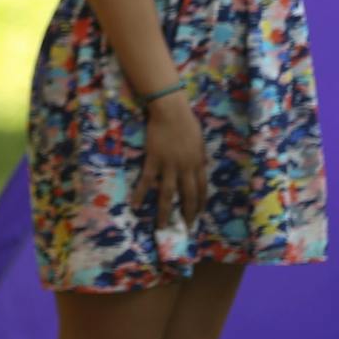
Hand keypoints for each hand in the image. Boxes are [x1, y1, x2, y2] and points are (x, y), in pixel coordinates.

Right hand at [131, 91, 208, 229]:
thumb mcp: (199, 142)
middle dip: (187, 214)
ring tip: (162, 227)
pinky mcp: (153, 160)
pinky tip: (135, 205)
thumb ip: (199, 157)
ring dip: (165, 212)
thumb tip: (200, 168)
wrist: (171, 111)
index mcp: (198, 163)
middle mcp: (185, 169)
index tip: (198, 215)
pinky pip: (146, 180)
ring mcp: (169, 166)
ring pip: (167, 194)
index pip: (202, 189)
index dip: (200, 204)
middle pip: (188, 196)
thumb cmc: (187, 122)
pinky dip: (140, 193)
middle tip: (185, 227)